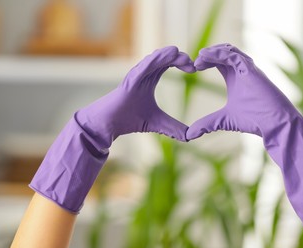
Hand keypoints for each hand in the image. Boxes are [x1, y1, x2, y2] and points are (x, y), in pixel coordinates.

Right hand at [77, 46, 194, 147]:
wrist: (109, 125)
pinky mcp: (130, 80)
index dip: (181, 63)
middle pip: (164, 57)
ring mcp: (136, 74)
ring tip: (183, 57)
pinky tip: (169, 56)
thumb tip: (190, 137)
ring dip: (170, 56)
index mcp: (150, 78)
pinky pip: (144, 66)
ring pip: (156, 58)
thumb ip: (174, 128)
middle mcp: (143, 73)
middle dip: (180, 57)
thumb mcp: (158, 123)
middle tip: (193, 64)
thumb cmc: (129, 120)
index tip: (194, 69)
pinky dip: (157, 59)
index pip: (168, 64)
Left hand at [186, 43, 297, 138]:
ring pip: (228, 50)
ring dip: (212, 52)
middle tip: (195, 63)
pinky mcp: (252, 70)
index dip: (206, 61)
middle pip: (223, 52)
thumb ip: (207, 124)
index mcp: (235, 78)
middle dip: (208, 54)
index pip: (219, 62)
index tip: (194, 68)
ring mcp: (248, 68)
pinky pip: (233, 56)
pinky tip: (206, 57)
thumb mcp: (223, 120)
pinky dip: (219, 54)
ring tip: (199, 59)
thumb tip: (189, 135)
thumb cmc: (254, 120)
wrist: (274, 124)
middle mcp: (242, 70)